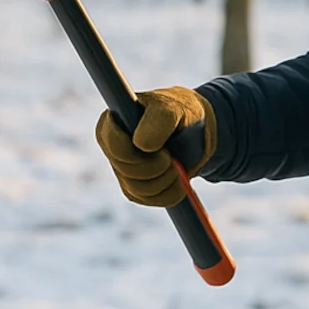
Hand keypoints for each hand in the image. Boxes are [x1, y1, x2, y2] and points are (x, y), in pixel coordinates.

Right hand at [95, 86, 216, 207]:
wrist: (196, 129)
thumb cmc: (181, 111)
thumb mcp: (175, 109)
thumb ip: (159, 120)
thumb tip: (140, 146)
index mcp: (112, 122)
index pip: (114, 147)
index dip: (138, 155)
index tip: (163, 150)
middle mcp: (112, 147)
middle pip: (127, 172)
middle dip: (157, 167)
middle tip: (173, 156)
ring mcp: (122, 169)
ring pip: (139, 190)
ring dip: (166, 180)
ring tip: (178, 163)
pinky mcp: (135, 188)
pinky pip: (151, 200)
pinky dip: (171, 191)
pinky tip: (179, 176)